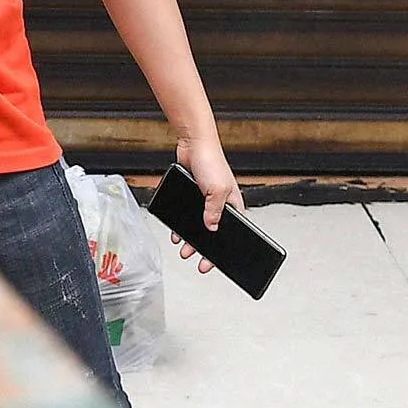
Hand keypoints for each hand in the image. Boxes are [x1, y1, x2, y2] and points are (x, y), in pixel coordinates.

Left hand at [170, 132, 244, 274]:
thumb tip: (211, 229)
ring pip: (198, 225)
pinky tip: (175, 232)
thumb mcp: (217, 190)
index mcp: (233, 206)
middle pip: (212, 232)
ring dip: (189, 238)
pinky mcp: (190, 195)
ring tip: (182, 248)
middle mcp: (220, 204)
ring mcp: (204, 200)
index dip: (222, 249)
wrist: (193, 144)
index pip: (231, 234)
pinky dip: (180, 225)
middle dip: (203, 248)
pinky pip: (186, 214)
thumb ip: (214, 211)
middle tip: (193, 258)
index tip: (213, 263)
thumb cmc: (212, 161)